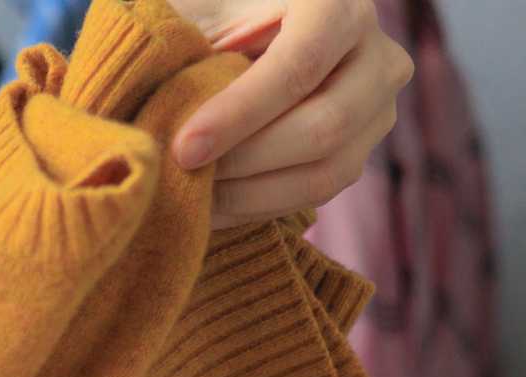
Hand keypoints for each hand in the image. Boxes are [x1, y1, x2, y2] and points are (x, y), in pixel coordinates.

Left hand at [166, 0, 412, 228]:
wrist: (247, 35)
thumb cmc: (213, 16)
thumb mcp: (198, 10)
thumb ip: (181, 40)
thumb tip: (147, 91)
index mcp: (336, 2)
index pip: (300, 65)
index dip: (240, 113)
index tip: (183, 148)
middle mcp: (376, 52)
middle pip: (325, 126)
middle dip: (244, 160)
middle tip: (182, 174)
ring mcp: (379, 107)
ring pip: (326, 171)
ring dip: (249, 193)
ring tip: (192, 194)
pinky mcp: (360, 149)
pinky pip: (316, 193)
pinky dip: (257, 206)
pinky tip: (210, 207)